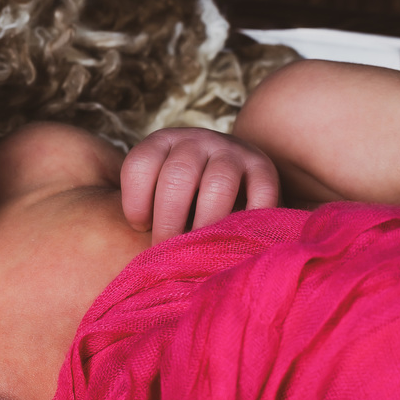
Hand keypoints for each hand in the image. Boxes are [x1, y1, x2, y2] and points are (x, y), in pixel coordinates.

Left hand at [121, 127, 279, 244]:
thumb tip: (141, 258)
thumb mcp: (158, 187)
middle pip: (178, 177)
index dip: (136, 203)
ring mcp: (232, 150)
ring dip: (205, 223)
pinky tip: (236, 238)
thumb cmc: (184, 193)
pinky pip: (260, 192)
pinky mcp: (263, 166)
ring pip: (218, 184)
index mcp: (162, 142)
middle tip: (169, 250)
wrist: (233, 170)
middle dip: (169, 221)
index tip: (141, 228)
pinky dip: (249, 219)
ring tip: (199, 250)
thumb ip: (147, 209)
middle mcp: (196, 140)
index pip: (140, 165)